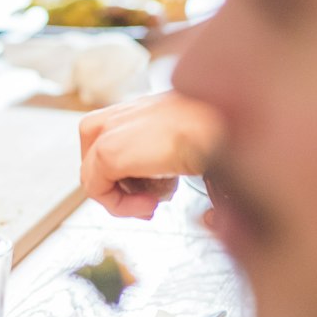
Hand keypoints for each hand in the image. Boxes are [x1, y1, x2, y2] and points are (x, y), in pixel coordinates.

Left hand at [79, 91, 223, 218]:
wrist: (223, 123)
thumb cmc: (215, 129)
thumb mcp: (184, 143)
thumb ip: (160, 156)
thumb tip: (158, 182)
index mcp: (136, 110)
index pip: (106, 146)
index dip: (123, 177)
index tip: (148, 193)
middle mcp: (118, 115)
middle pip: (93, 162)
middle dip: (117, 188)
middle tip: (146, 202)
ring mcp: (108, 131)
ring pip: (93, 178)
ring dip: (123, 200)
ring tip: (154, 202)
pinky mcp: (106, 152)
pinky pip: (97, 190)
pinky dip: (121, 206)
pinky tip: (150, 204)